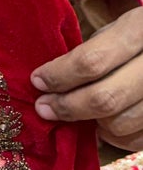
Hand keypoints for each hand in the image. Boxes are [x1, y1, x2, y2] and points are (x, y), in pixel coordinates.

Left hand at [33, 5, 142, 149]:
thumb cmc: (135, 40)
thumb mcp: (113, 32)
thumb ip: (88, 53)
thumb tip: (47, 84)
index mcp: (140, 29)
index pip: (91, 61)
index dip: (58, 75)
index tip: (37, 81)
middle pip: (104, 98)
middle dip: (67, 106)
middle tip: (44, 107)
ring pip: (118, 124)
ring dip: (90, 123)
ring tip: (76, 112)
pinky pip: (133, 140)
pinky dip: (112, 137)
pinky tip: (103, 123)